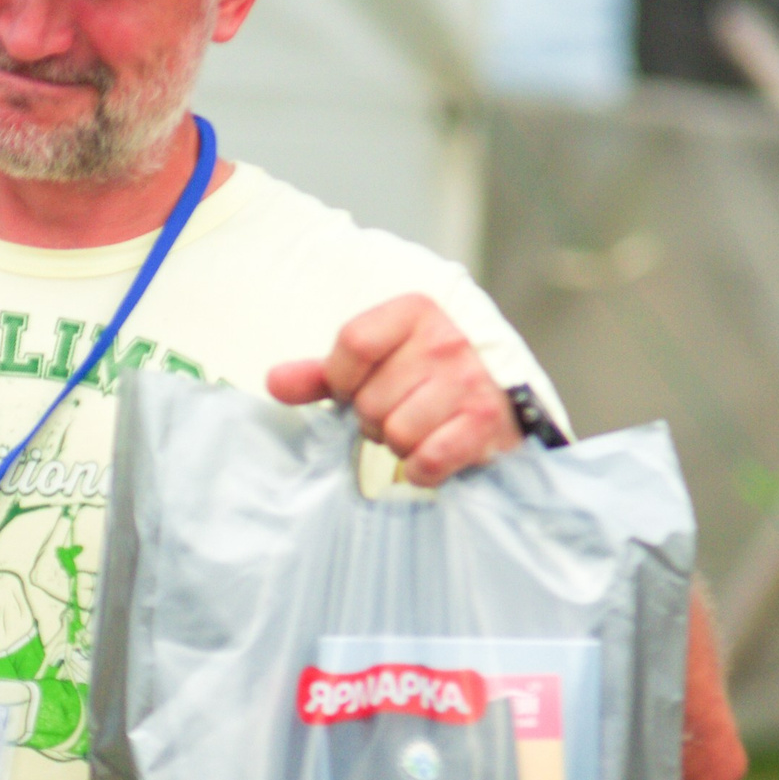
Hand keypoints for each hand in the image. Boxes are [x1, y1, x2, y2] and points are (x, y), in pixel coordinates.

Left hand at [267, 296, 521, 486]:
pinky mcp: (485, 423)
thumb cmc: (429, 378)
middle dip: (375, 418)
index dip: (342, 378)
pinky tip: (436, 451)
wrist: (503, 399)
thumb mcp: (378, 362)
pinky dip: (423, 468)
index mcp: (416, 311)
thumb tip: (274, 382)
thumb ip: (324, 374)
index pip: (353, 342)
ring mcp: (468, 381)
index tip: (353, 388)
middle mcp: (446, 340)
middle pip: (369, 399)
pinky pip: (427, 460)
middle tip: (401, 410)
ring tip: (421, 428)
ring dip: (400, 443)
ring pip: (396, 433)